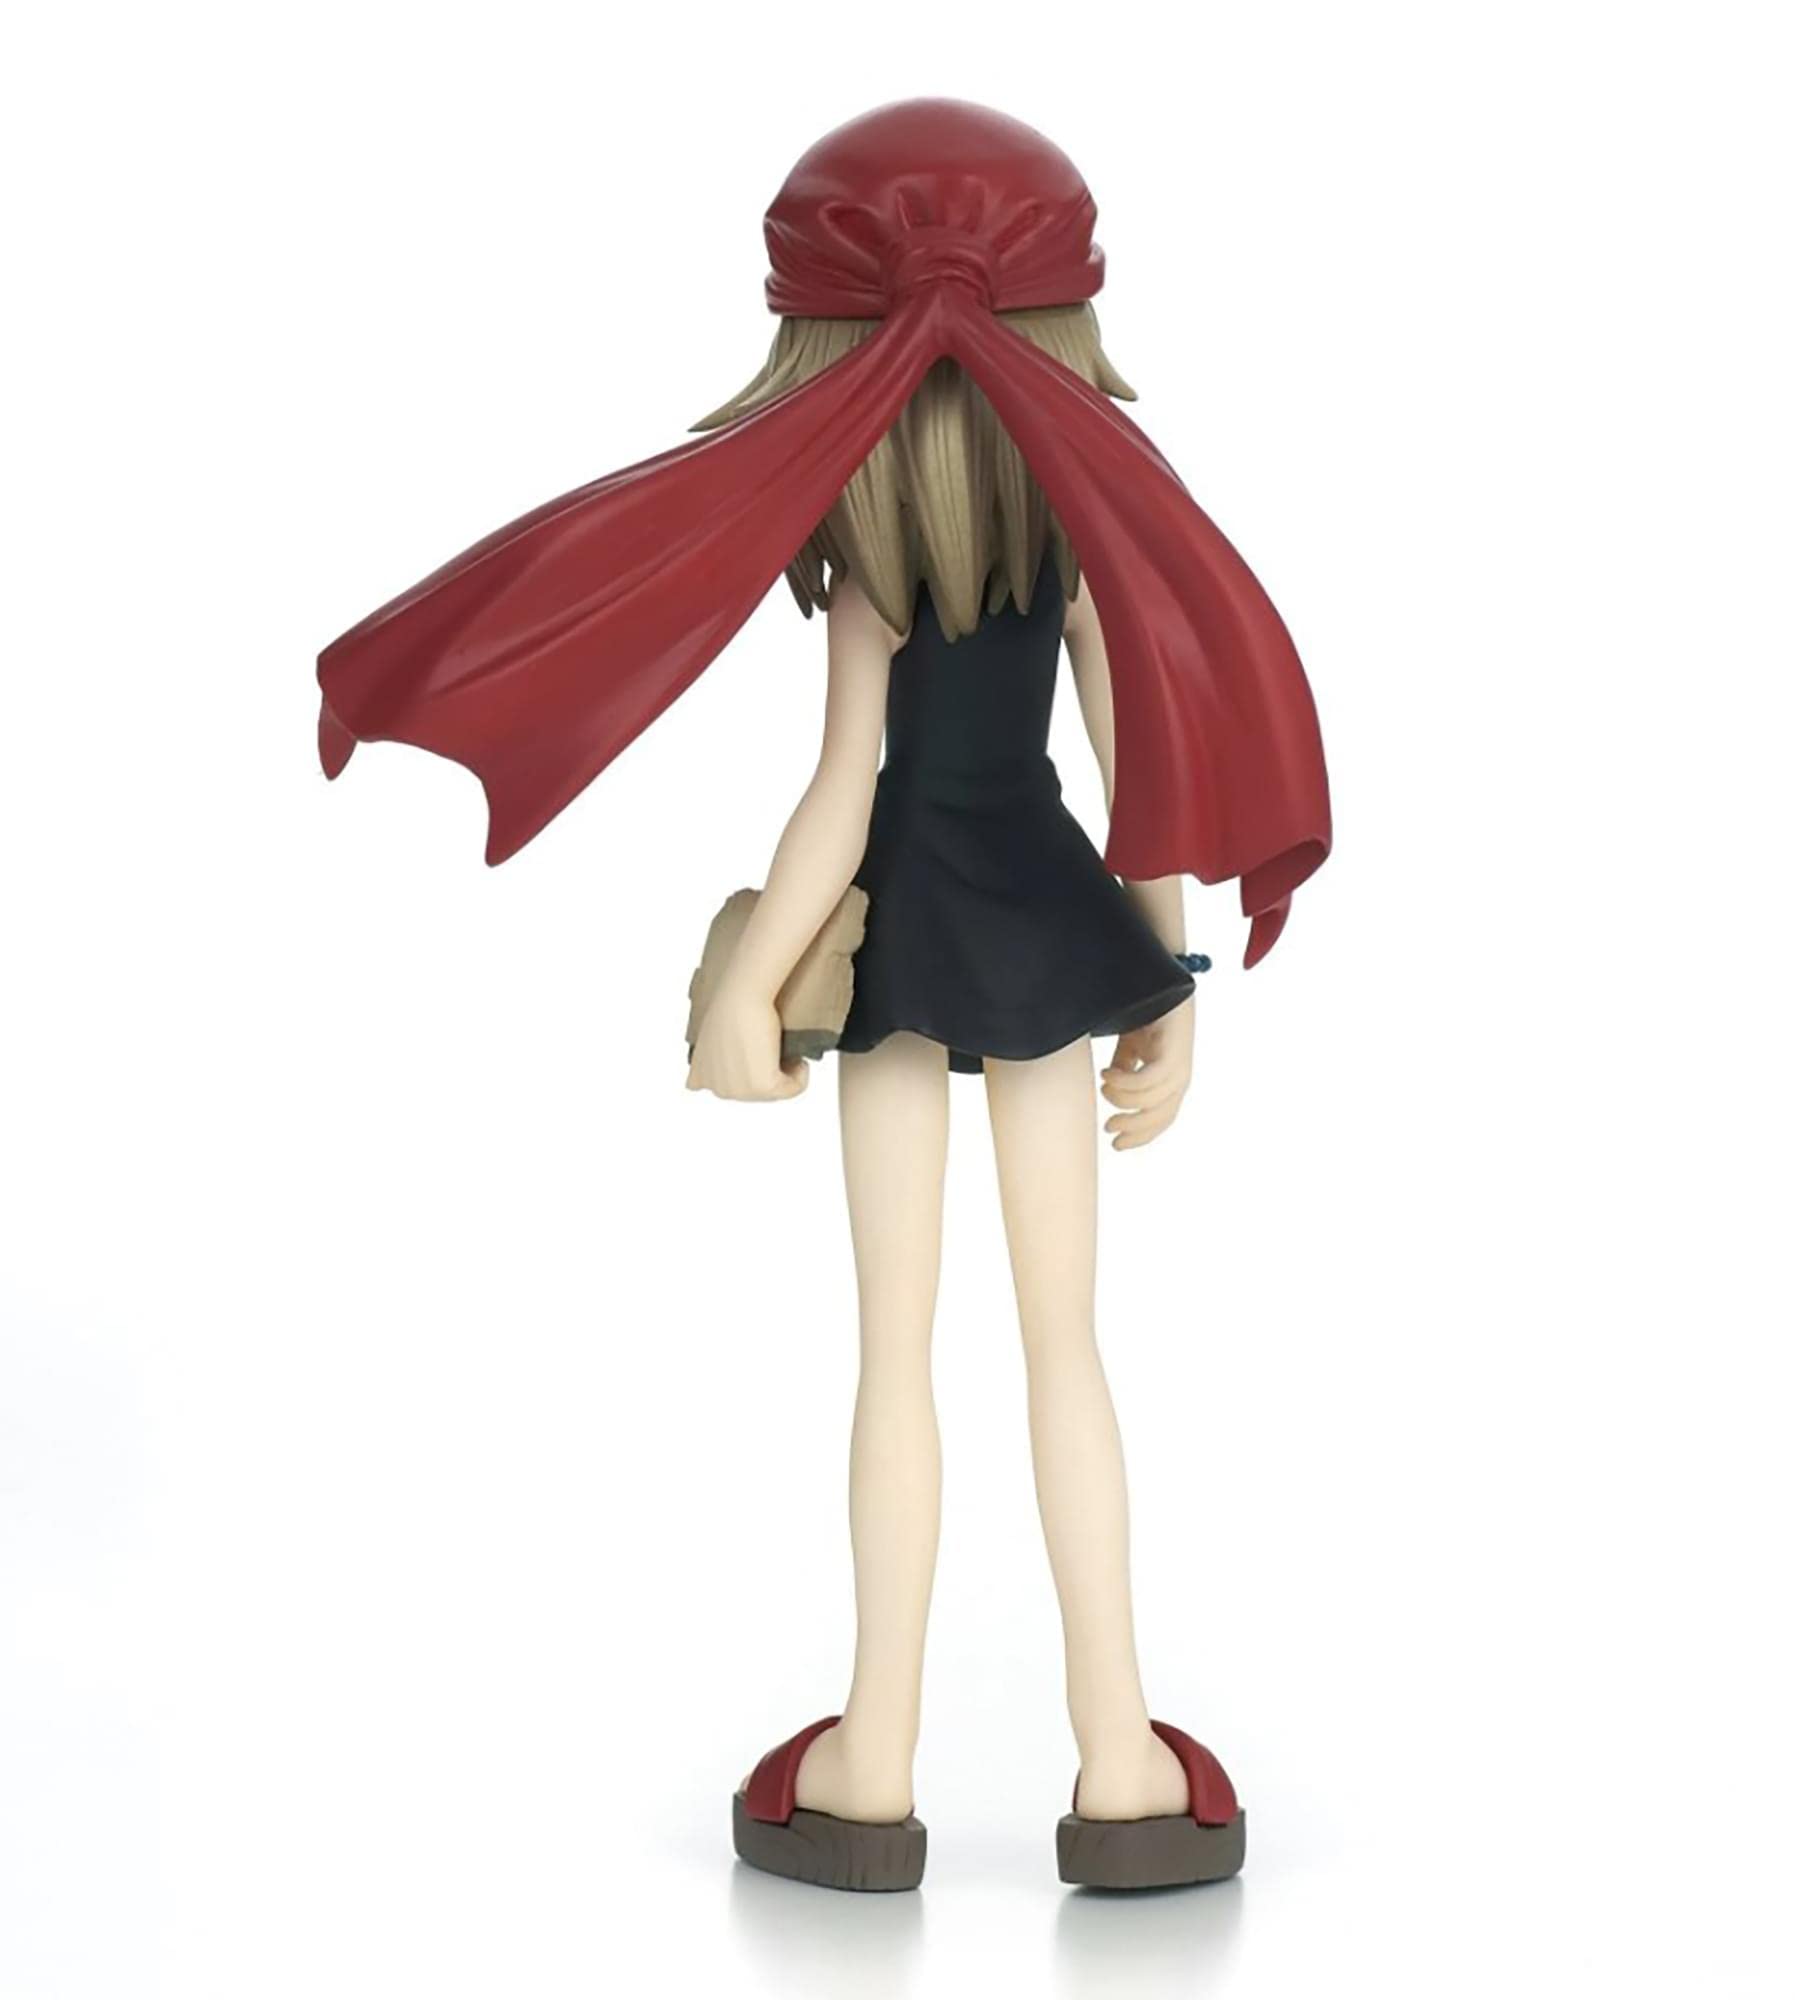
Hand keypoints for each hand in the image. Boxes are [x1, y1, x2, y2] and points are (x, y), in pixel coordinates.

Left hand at [686, 980, 808, 1101]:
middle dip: (769, 1073)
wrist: (742, 996)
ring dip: (786, 1074)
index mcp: (700, 1077)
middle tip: (774, 1048)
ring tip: (784, 1051)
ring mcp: (738, 1091)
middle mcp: (717, 1089)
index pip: (730, 1086)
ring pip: (773, 1092)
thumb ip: (718, 1057)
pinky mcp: (763, 1087)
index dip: (751, 1067)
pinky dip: (800, 1076)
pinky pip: (792, 1089)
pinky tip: (798, 1059)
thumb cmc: (730, 1006)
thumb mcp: (712, 1036)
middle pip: (755, 1092)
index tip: (758, 1049)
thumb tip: (735, 1066)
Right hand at [1099, 998, 1192, 1150]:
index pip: (1161, 1119)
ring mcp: (1180, 1063)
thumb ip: (1124, 1070)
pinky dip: (1126, 1082)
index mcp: (1170, 1080)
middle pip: (1160, 1117)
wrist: (1154, 979)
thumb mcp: (1130, 1047)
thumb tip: (1109, 1093)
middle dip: (1133, 1127)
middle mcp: (1179, 1076)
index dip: (1140, 1136)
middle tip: (1108, 1126)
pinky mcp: (1174, 1048)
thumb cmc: (1144, 1011)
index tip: (1114, 1144)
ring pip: (1153, 1100)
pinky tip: (1107, 1073)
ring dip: (1123, 1100)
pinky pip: (1151, 1079)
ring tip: (1103, 1087)